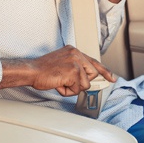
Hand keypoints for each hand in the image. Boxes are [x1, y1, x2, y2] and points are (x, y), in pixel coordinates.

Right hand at [0, 45, 115, 95]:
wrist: (31, 70)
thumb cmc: (43, 70)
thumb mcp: (62, 63)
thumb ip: (75, 68)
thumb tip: (85, 79)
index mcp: (73, 50)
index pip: (93, 61)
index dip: (104, 71)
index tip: (111, 78)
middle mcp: (76, 54)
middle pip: (92, 74)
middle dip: (81, 82)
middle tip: (66, 81)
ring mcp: (75, 62)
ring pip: (85, 84)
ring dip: (73, 88)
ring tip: (60, 82)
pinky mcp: (73, 72)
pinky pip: (77, 89)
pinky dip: (67, 91)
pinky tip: (58, 84)